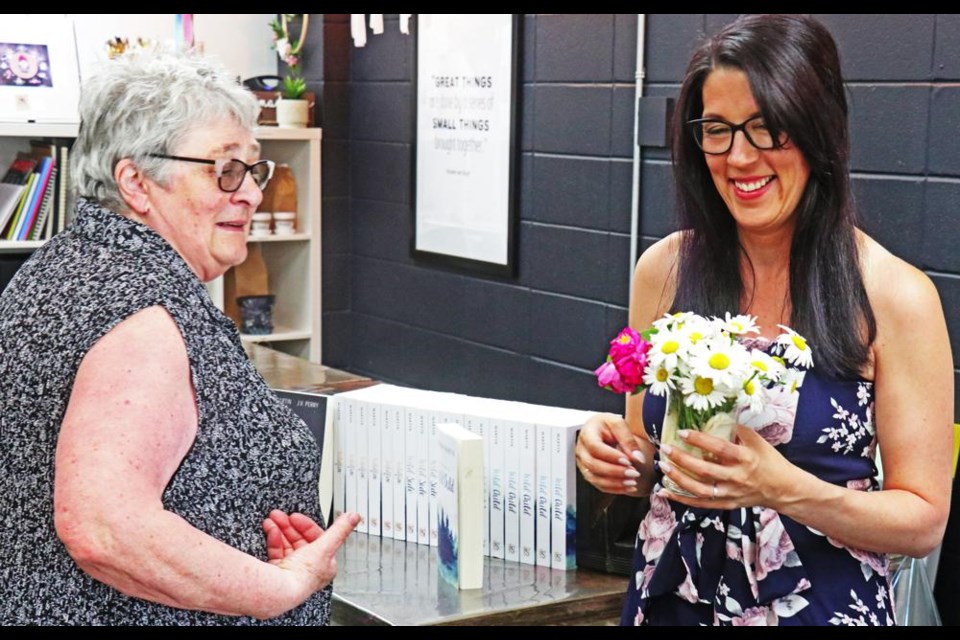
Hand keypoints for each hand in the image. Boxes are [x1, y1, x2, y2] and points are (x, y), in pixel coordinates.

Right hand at [271, 511, 360, 593]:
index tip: (296, 517)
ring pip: (287, 545)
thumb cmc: (303, 576)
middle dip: (289, 526)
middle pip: (300, 540)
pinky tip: (270, 530)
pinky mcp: (278, 572)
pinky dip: (273, 540)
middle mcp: (309, 569)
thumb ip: (339, 530)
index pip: (317, 539)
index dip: (306, 526)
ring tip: (271, 520)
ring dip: (280, 530)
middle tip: (280, 515)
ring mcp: (292, 571)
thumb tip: (354, 516)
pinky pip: (276, 552)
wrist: (278, 590)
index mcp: (324, 564)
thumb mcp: (325, 547)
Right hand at [575, 412, 650, 495]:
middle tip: (633, 473)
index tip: (627, 460)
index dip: (610, 456)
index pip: (594, 447)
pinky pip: (599, 485)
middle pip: (593, 465)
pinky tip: (628, 487)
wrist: (602, 431)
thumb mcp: (619, 424)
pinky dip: (614, 489)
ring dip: (615, 483)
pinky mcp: (588, 473)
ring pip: (594, 478)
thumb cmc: (608, 425)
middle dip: (614, 471)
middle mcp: (581, 450)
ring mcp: (583, 463)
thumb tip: (638, 458)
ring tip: (632, 482)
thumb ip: (628, 440)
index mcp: (587, 434)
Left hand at [657, 424, 789, 508]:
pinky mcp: (726, 504)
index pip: (720, 449)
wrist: (783, 489)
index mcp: (746, 458)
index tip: (682, 432)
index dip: (700, 440)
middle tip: (665, 448)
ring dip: (679, 479)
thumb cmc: (769, 461)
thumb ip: (736, 430)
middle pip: (706, 470)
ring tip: (663, 467)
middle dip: (683, 459)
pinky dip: (681, 499)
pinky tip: (664, 491)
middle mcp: (737, 477)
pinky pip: (700, 504)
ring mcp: (731, 494)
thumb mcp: (757, 441)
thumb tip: (714, 416)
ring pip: (700, 490)